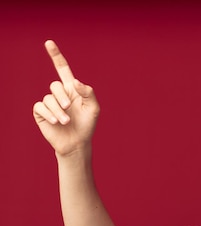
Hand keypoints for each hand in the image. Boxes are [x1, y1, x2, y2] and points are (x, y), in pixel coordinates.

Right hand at [32, 40, 99, 156]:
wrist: (77, 142)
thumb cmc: (87, 125)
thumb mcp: (94, 108)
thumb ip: (88, 93)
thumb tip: (75, 82)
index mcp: (72, 89)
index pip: (62, 68)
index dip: (56, 55)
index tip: (49, 43)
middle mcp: (59, 94)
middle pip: (55, 85)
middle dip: (62, 97)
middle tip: (68, 109)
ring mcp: (49, 103)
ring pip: (48, 98)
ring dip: (58, 110)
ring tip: (66, 121)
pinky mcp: (41, 113)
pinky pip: (40, 107)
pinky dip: (49, 114)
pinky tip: (56, 122)